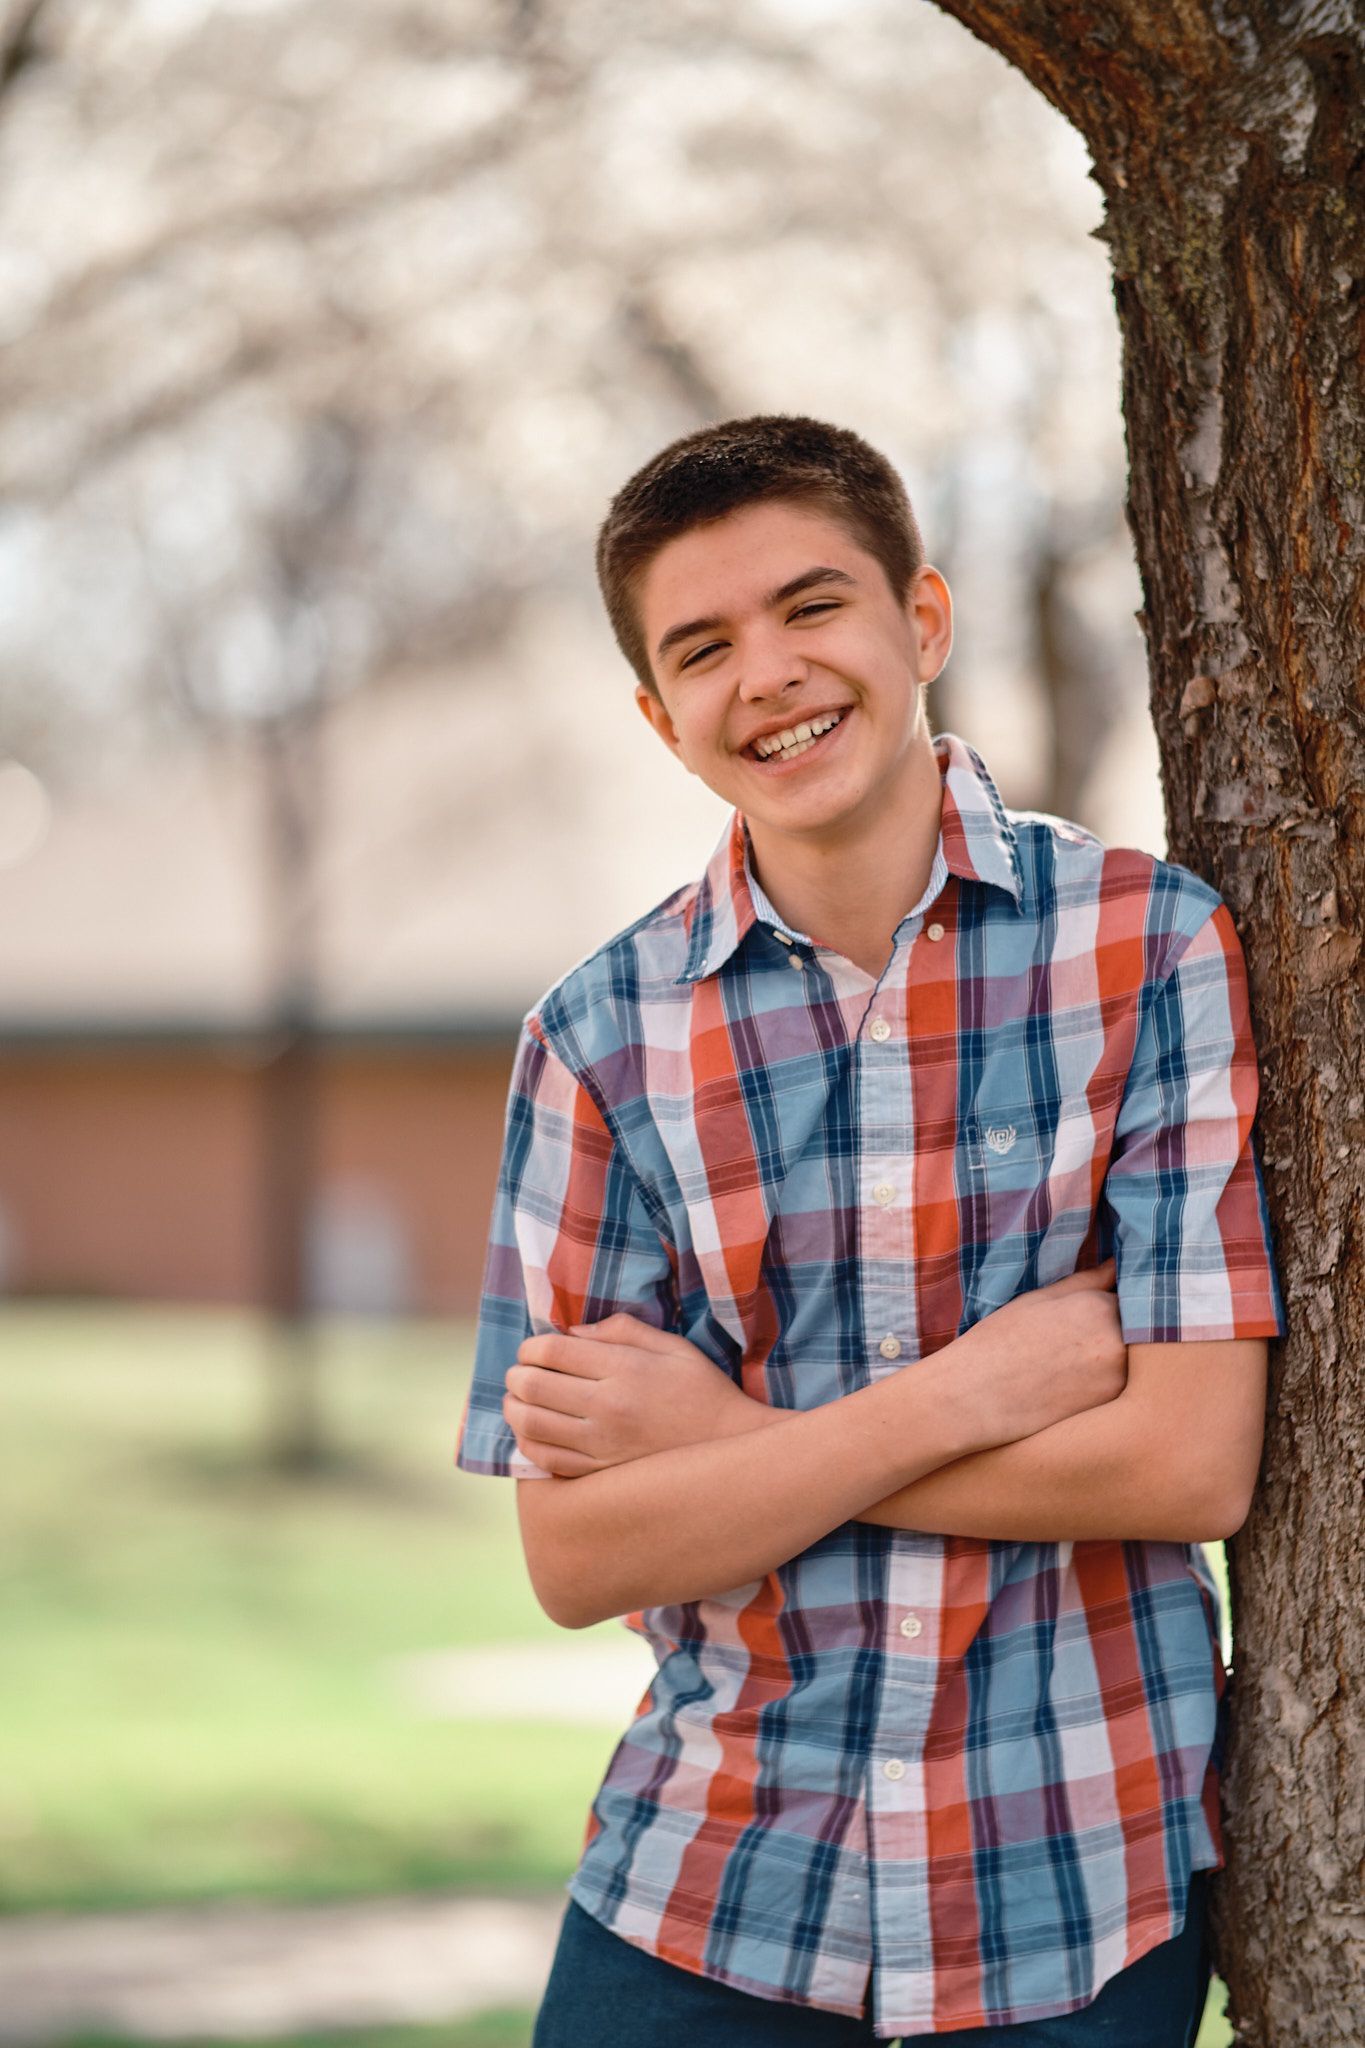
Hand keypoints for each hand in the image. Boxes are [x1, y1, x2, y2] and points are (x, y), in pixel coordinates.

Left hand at [503, 1315, 763, 1476]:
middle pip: (533, 1385)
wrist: (731, 1449)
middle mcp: (608, 1408)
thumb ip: (621, 1330)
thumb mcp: (672, 1346)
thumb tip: (572, 1332)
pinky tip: (533, 1432)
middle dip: (517, 1374)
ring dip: (514, 1408)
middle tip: (520, 1372)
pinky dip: (529, 1443)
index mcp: (625, 1369)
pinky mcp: (601, 1474)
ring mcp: (602, 1446)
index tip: (532, 1348)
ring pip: (531, 1425)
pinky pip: (546, 1460)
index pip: (552, 1350)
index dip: (531, 1346)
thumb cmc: (702, 1390)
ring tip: (518, 1400)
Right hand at [945, 1258, 1127, 1451]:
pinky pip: (1123, 1383)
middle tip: (1078, 1338)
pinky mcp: (1112, 1407)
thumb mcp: (1039, 1300)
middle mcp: (1118, 1341)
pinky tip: (1073, 1382)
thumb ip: (1087, 1281)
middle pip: (1136, 1326)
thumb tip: (1120, 1264)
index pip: (1130, 1293)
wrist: (973, 1398)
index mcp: (1099, 1306)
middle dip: (1118, 1326)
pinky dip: (1107, 1379)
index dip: (1112, 1300)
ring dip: (1114, 1353)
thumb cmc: (998, 1342)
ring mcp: (1119, 1378)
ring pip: (1132, 1356)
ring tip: (1072, 1360)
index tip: (1090, 1311)